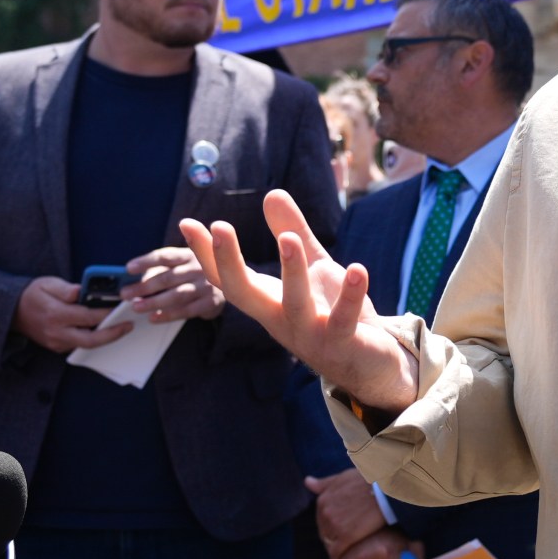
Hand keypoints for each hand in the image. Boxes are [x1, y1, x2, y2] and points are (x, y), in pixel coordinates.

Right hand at [12, 276, 129, 354]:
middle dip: (113, 334)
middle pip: (91, 340)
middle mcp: (57, 332)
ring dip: (105, 337)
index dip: (107, 313)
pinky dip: (93, 339)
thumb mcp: (48, 283)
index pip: (87, 316)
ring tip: (121, 326)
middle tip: (129, 325)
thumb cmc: (33, 294)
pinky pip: (79, 346)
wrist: (12, 311)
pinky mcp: (57, 347)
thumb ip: (66, 289)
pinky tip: (104, 329)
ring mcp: (56, 342)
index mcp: (56, 314)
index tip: (122, 307)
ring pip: (87, 345)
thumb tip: (82, 291)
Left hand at [124, 246, 222, 323]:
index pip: (165, 256)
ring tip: (136, 307)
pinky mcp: (212, 302)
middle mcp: (200, 267)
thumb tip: (137, 279)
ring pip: (177, 295)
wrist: (236, 282)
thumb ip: (165, 268)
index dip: (146, 261)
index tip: (129, 268)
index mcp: (190, 254)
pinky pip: (187, 310)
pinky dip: (169, 315)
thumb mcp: (186, 262)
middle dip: (144, 286)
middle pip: (168, 277)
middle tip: (125, 294)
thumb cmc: (200, 273)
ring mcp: (208, 285)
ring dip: (154, 302)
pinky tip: (154, 318)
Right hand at [183, 192, 418, 412]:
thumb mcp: (314, 267)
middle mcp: (280, 320)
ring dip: (291, 272)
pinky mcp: (343, 344)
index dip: (206, 254)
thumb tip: (271, 193)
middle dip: (229, 262)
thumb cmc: (333, 313)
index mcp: (268, 302)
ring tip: (289, 238)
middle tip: (220, 226)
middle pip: (243, 294)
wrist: (370, 366)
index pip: (227, 278)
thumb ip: (292, 231)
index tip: (186, 224)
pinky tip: (357, 269)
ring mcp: (310, 335)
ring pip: (294, 305)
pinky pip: (343, 320)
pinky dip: (350, 296)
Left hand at [308, 470, 386, 557]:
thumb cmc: (369, 481)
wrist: (386, 489)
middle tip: (350, 541)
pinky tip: (350, 557)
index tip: (345, 530)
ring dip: (338, 548)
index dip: (333, 528)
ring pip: (330, 545)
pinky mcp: (346, 537)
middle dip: (335, 538)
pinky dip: (341, 557)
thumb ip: (325, 483)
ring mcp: (334, 525)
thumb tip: (307, 481)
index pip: (321, 522)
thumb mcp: (344, 477)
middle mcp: (325, 513)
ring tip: (351, 548)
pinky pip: (336, 554)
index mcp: (323, 500)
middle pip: (325, 534)